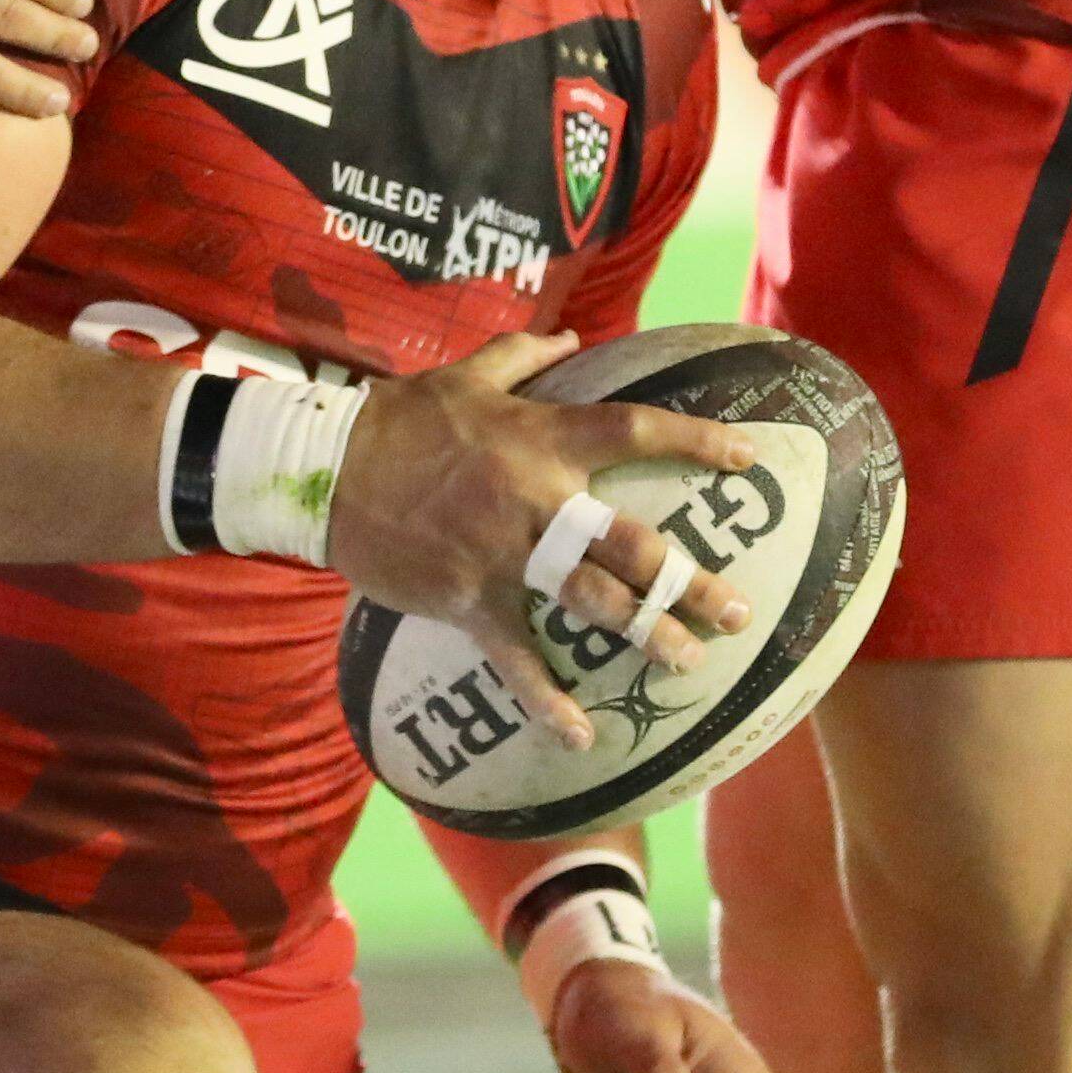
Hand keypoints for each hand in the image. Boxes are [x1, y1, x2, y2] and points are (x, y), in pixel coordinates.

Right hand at [331, 333, 761, 747]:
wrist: (325, 470)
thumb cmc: (400, 419)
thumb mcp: (466, 374)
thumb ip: (525, 356)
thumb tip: (575, 337)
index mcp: (542, 436)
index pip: (635, 432)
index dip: (696, 441)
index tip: (746, 456)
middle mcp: (536, 498)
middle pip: (631, 543)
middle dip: (690, 581)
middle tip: (739, 611)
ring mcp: (504, 553)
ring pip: (590, 602)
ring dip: (645, 633)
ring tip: (690, 660)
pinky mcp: (468, 599)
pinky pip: (516, 658)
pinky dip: (547, 701)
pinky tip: (582, 736)